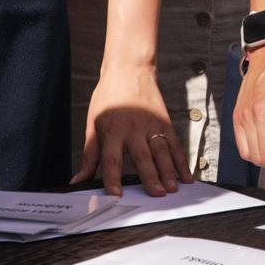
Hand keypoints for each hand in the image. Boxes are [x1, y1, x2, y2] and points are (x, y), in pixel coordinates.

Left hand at [75, 65, 188, 196]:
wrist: (129, 69)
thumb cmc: (108, 98)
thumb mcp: (93, 124)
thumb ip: (90, 155)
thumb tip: (78, 180)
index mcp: (111, 129)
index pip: (111, 158)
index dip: (112, 178)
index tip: (116, 195)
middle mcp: (133, 127)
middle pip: (142, 156)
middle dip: (151, 176)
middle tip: (158, 194)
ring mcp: (152, 124)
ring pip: (162, 151)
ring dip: (169, 171)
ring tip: (173, 188)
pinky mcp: (165, 122)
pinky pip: (175, 145)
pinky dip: (181, 161)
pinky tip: (186, 175)